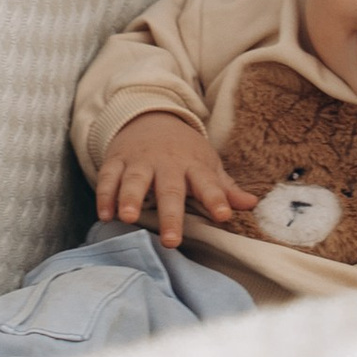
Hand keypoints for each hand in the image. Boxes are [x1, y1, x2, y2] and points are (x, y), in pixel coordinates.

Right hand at [92, 108, 250, 252]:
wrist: (150, 115)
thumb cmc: (183, 150)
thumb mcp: (207, 163)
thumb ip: (225, 188)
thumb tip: (252, 204)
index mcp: (193, 164)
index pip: (208, 183)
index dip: (216, 198)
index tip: (224, 215)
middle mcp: (166, 162)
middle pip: (169, 188)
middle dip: (170, 214)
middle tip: (171, 240)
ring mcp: (139, 160)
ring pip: (134, 179)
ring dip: (129, 198)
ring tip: (128, 218)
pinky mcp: (116, 159)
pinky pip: (108, 177)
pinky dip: (105, 195)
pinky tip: (105, 215)